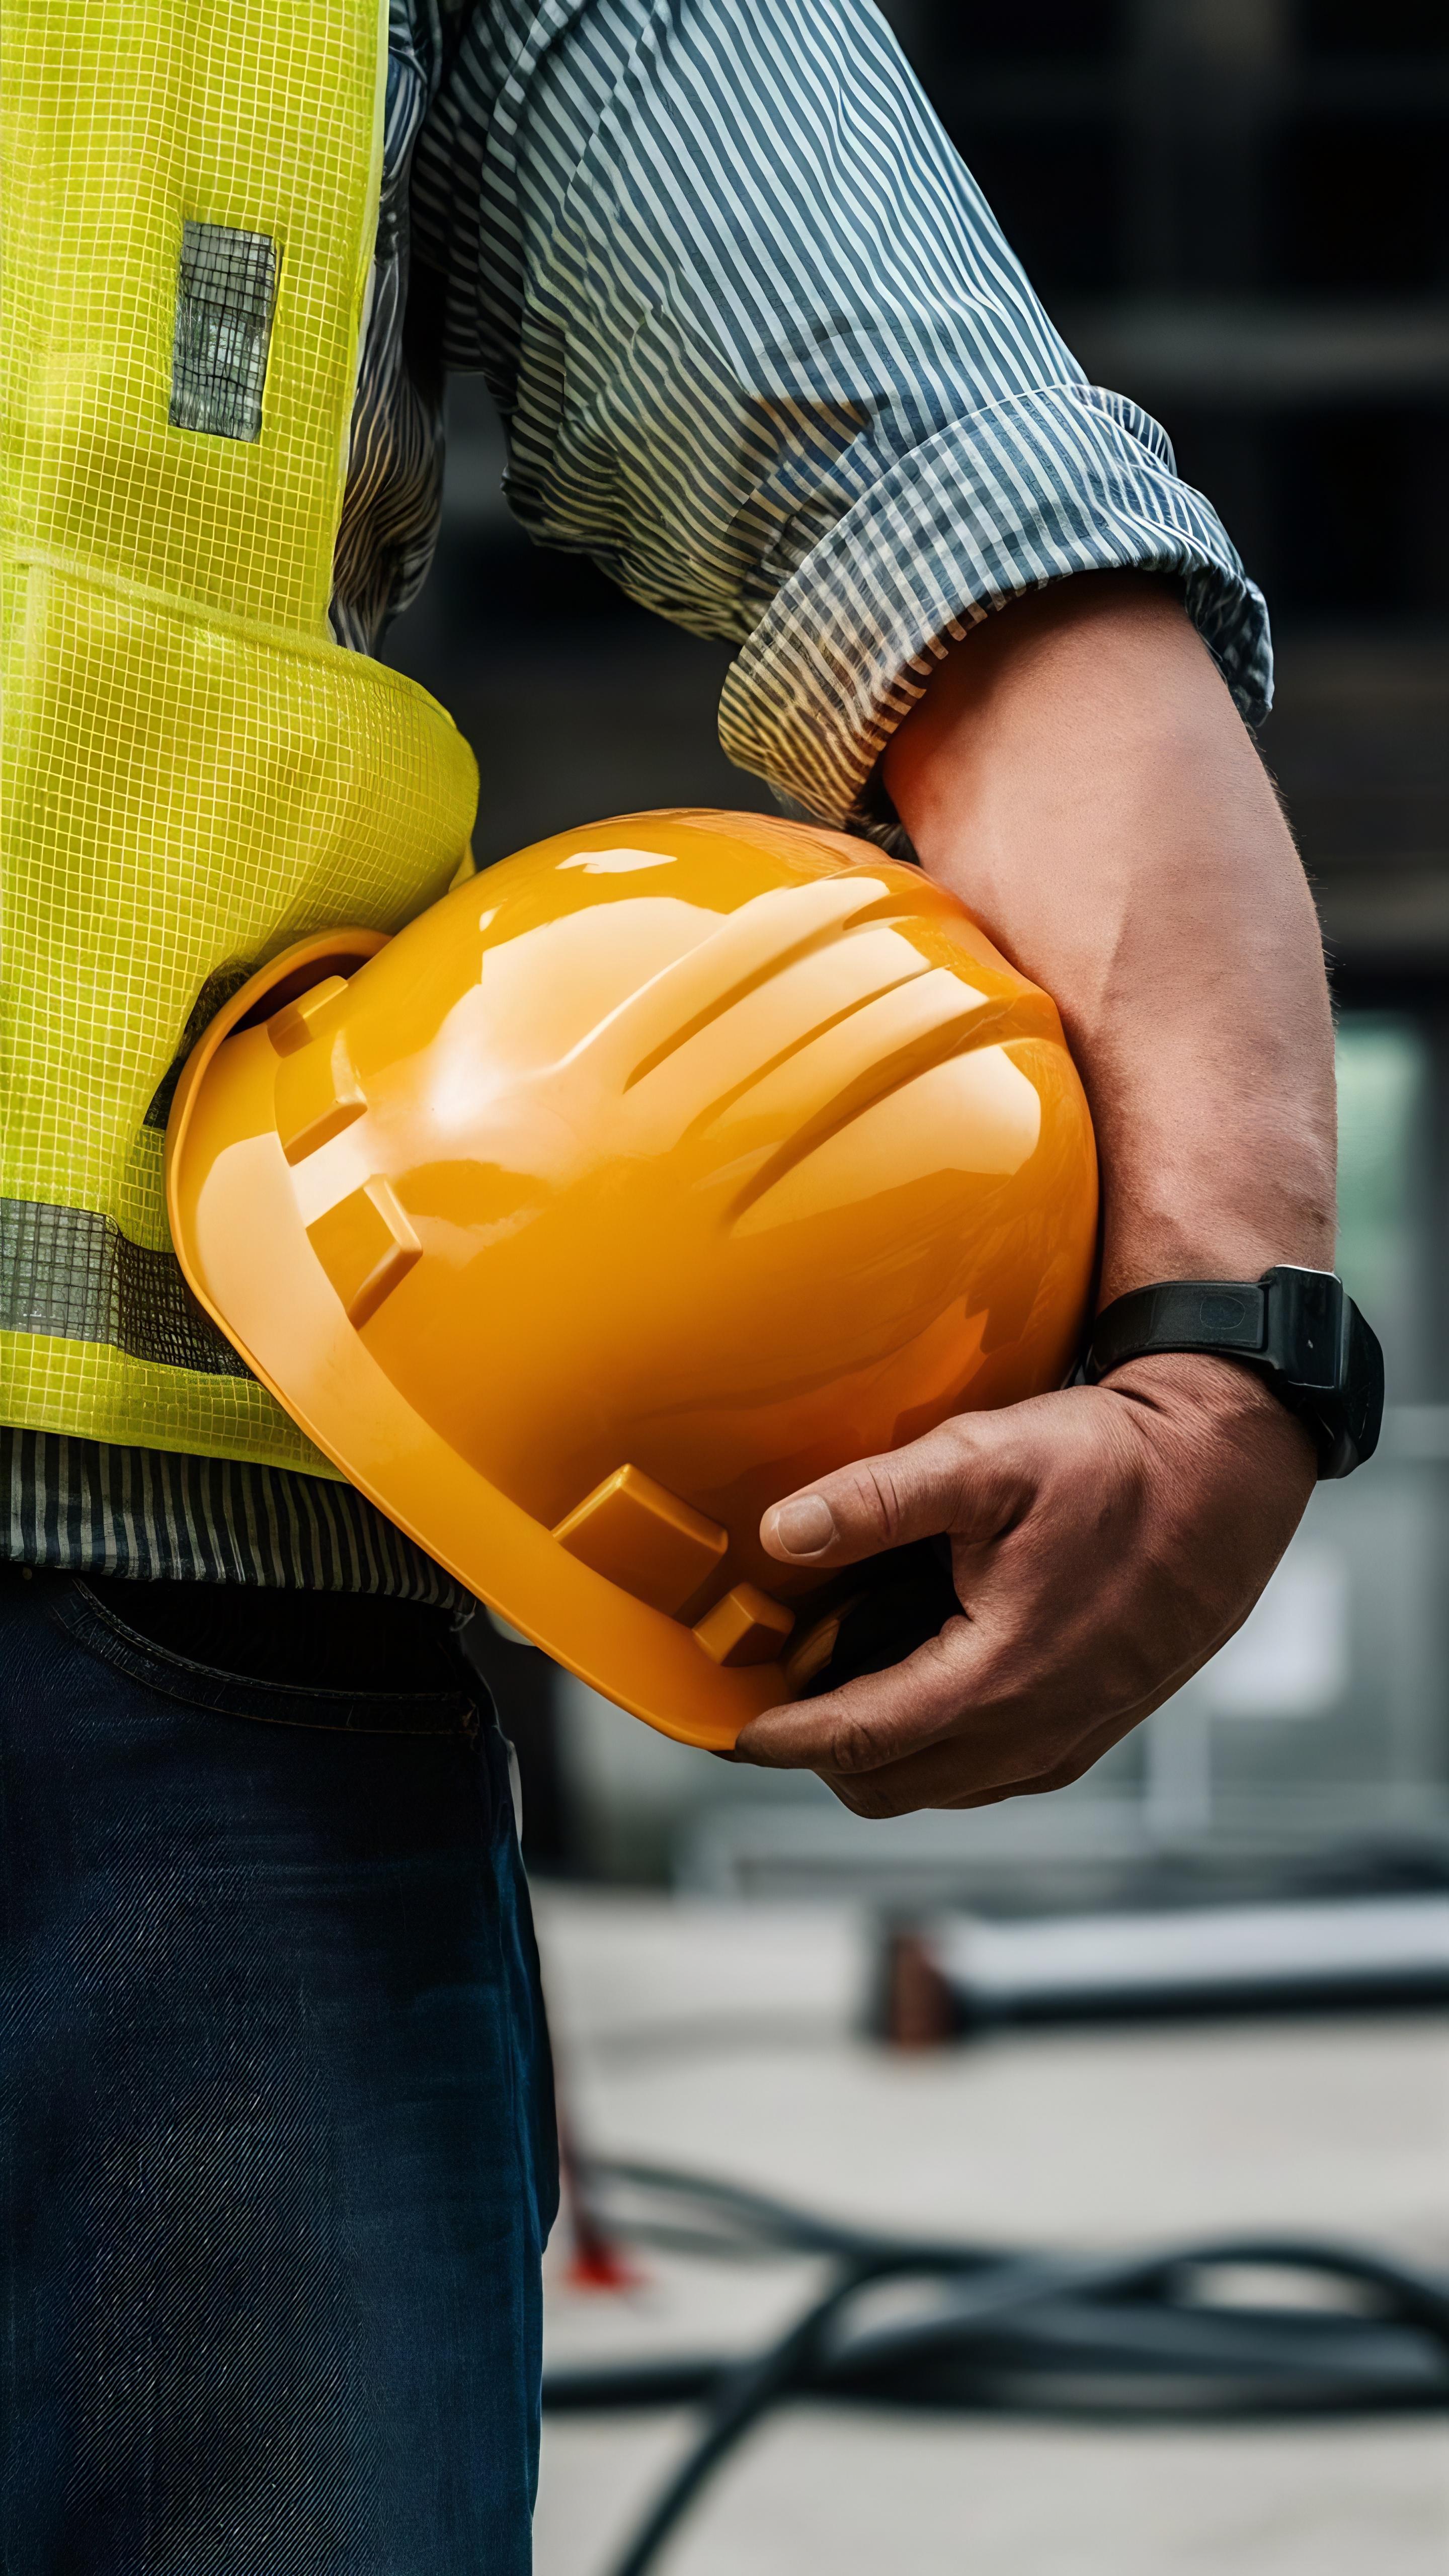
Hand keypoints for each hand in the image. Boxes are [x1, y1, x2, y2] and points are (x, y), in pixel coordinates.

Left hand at [734, 1354, 1315, 1814]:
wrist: (1225, 1474)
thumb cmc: (1116, 1465)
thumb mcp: (984, 1461)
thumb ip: (873, 1500)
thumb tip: (781, 1532)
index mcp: (999, 1679)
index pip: (857, 1742)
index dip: (782, 1739)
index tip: (732, 1726)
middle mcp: (1036, 1732)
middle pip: (889, 1787)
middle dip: (822, 1755)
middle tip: (779, 1698)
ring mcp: (1069, 1739)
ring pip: (940, 1788)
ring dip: (881, 1754)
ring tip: (841, 1686)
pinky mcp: (1092, 1728)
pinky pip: (989, 1772)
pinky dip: (938, 1747)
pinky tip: (921, 1678)